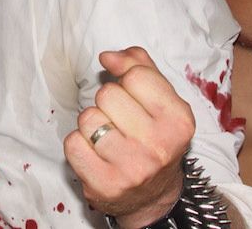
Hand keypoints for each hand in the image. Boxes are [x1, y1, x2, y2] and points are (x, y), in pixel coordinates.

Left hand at [64, 47, 193, 227]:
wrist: (153, 195)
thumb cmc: (154, 136)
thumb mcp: (161, 99)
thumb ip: (140, 67)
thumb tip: (108, 56)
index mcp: (178, 121)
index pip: (137, 76)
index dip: (124, 76)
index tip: (126, 88)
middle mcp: (158, 146)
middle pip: (108, 95)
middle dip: (108, 101)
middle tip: (120, 119)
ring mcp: (131, 169)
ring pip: (88, 118)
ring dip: (92, 123)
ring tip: (107, 137)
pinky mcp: (104, 185)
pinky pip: (72, 143)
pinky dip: (78, 143)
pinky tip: (95, 153)